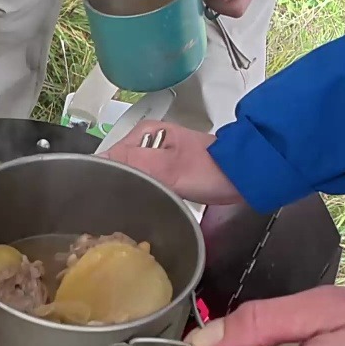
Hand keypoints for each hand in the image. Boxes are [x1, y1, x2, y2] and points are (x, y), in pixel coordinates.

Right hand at [101, 120, 242, 204]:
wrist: (245, 177)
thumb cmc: (210, 171)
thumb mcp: (168, 168)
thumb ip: (133, 164)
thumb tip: (99, 163)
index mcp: (143, 134)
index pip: (108, 157)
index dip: (103, 179)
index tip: (105, 200)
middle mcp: (147, 142)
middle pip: (117, 168)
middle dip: (116, 188)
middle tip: (120, 210)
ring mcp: (158, 156)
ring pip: (131, 178)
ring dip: (130, 193)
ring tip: (133, 211)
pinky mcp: (168, 171)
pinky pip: (145, 183)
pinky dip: (145, 195)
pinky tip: (149, 206)